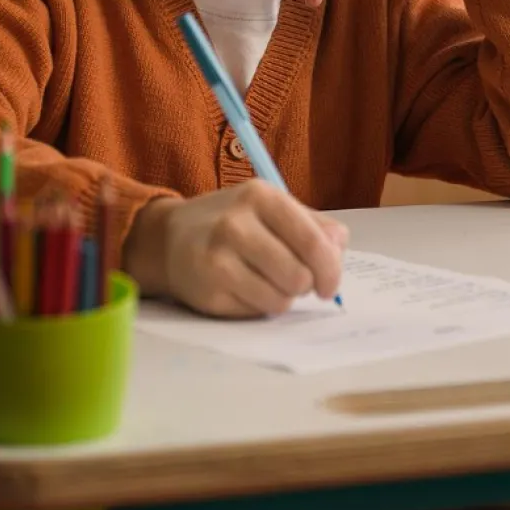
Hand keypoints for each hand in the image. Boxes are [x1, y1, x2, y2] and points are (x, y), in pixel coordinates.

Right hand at [123, 181, 348, 317]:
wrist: (170, 238)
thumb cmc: (232, 222)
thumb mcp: (271, 208)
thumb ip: (312, 223)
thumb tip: (339, 246)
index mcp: (260, 196)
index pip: (313, 242)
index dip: (331, 269)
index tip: (330, 284)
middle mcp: (236, 224)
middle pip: (299, 276)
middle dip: (305, 286)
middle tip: (296, 282)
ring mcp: (218, 259)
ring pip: (280, 300)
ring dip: (282, 298)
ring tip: (267, 282)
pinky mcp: (207, 292)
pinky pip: (256, 313)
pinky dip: (258, 306)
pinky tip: (243, 288)